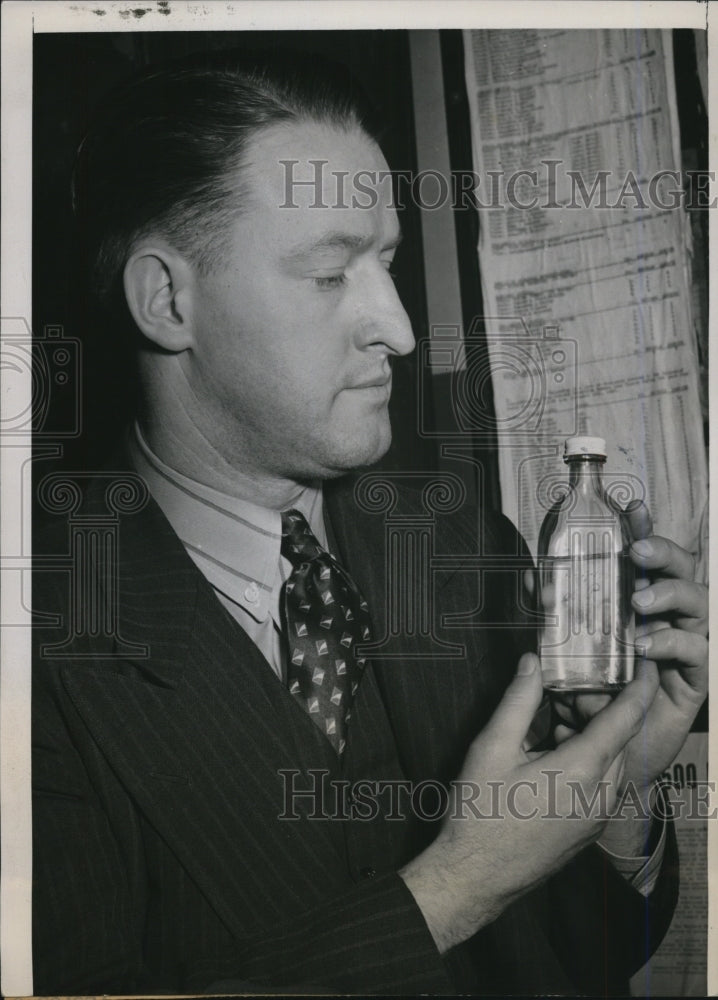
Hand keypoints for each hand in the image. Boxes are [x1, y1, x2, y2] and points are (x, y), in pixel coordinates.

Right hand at [399, 652, 658, 952]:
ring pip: (611, 760)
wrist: (475, 879)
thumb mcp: (492, 748)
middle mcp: (602, 794)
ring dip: (593, 735)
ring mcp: (598, 816)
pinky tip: (551, 755)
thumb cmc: (480, 813)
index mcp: (582, 769)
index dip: (640, 686)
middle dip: (601, 708)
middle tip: (568, 689)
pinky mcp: (589, 830)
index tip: (643, 663)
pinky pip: (602, 783)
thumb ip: (518, 700)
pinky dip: (588, 759)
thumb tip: (532, 663)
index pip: (627, 717)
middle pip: (619, 737)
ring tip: (553, 721)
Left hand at [553, 501, 707, 803]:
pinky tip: (645, 645)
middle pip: (682, 572)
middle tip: (636, 551)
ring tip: (639, 601)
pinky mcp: (695, 681)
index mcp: (641, 604)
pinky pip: (696, 651)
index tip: (633, 506)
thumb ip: (553, 620)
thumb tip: (532, 581)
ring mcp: (685, 647)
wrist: (607, 761)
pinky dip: (670, 643)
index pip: (648, 560)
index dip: (645, 529)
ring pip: (696, 604)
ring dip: (669, 594)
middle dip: (663, 552)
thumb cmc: (589, 701)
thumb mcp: (564, 654)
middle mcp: (668, 619)